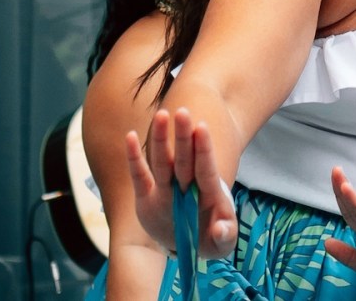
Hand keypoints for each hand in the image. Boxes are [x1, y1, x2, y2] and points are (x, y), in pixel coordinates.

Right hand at [128, 108, 237, 257]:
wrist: (189, 244)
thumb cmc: (211, 237)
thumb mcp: (222, 244)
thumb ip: (224, 236)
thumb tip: (220, 229)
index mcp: (207, 194)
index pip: (205, 169)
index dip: (203, 150)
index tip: (201, 127)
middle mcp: (186, 187)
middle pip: (185, 159)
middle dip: (183, 137)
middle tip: (182, 112)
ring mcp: (166, 190)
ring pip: (163, 161)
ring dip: (161, 140)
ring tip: (161, 115)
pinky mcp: (147, 198)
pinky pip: (139, 175)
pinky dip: (134, 157)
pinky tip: (130, 136)